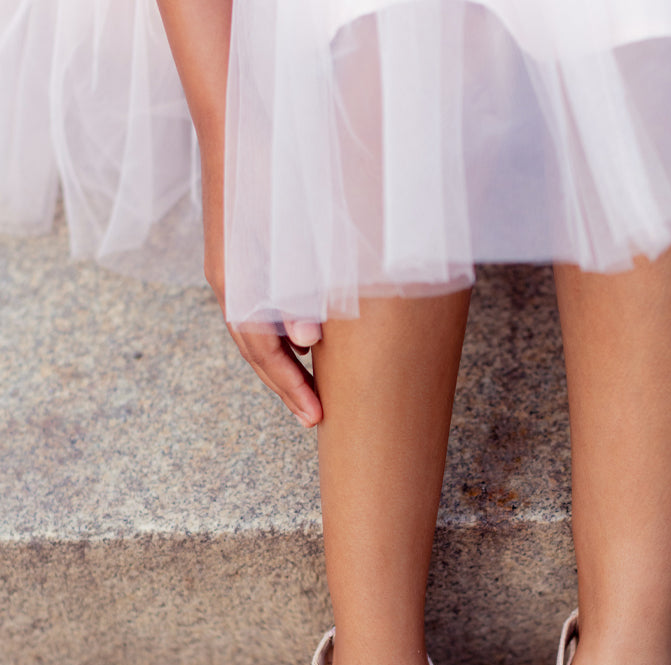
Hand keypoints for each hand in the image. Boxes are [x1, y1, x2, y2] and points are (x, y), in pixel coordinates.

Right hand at [155, 0, 323, 426]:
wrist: (236, 116)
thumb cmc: (271, 169)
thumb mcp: (292, 229)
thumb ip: (300, 285)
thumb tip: (309, 340)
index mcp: (239, 283)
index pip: (265, 354)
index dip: (292, 388)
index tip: (318, 420)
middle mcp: (230, 282)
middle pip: (257, 351)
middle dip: (287, 386)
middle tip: (315, 419)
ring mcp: (233, 268)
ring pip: (256, 331)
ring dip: (283, 362)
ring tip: (311, 388)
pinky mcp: (242, 252)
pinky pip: (258, 307)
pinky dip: (280, 331)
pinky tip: (305, 337)